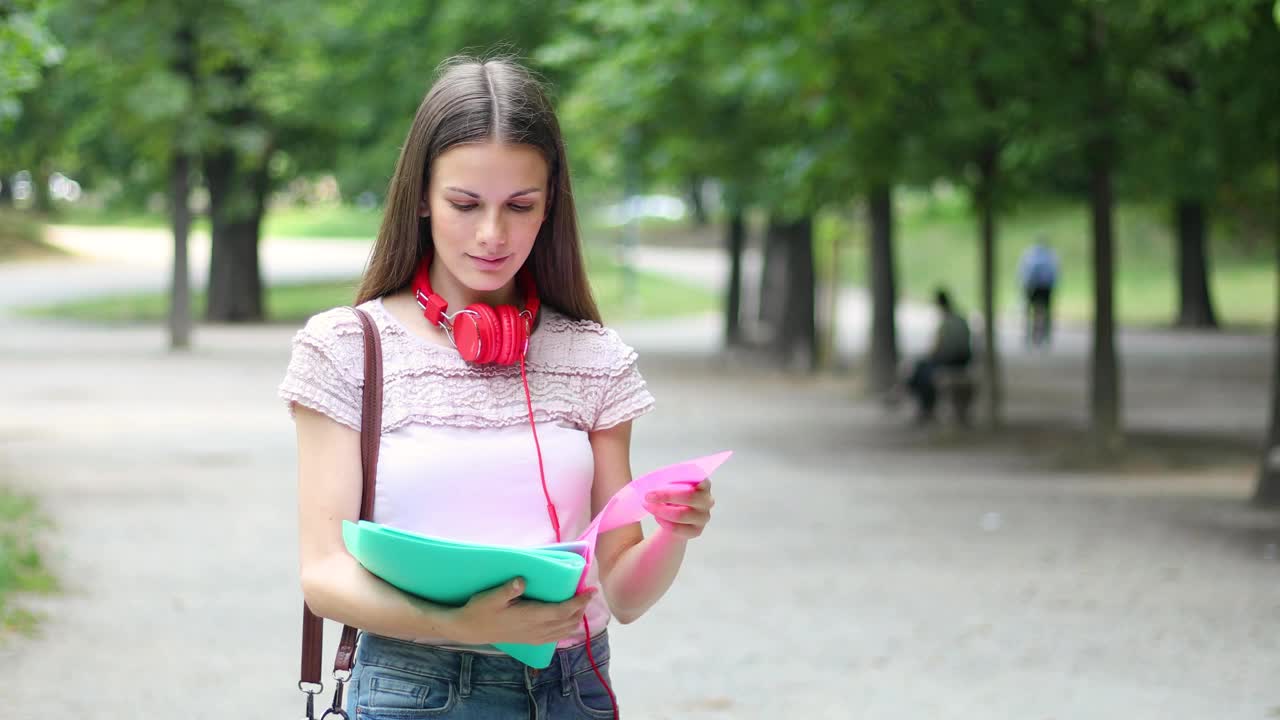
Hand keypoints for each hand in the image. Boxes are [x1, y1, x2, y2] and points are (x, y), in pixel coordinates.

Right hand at [447, 578, 595, 645]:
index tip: (590, 591)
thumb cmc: (480, 610)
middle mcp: (535, 629)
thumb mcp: (490, 597)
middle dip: (581, 608)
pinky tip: (567, 621)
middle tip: (588, 593)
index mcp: (529, 617)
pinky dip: (567, 628)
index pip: (561, 611)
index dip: (578, 602)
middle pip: (567, 621)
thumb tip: (522, 580)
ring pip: (563, 631)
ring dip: (575, 618)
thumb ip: (507, 589)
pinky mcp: (530, 640)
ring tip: (581, 604)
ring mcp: (534, 637)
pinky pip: (555, 637)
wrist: (470, 630)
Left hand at [643, 479, 714, 539]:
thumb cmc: (672, 496)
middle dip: (666, 496)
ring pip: (680, 514)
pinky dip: (663, 522)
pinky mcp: (696, 531)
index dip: (683, 477)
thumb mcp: (671, 485)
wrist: (675, 518)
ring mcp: (703, 517)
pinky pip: (677, 528)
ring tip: (649, 506)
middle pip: (689, 496)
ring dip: (661, 510)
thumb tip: (646, 480)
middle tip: (648, 496)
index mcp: (704, 484)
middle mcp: (707, 500)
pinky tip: (657, 517)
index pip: (699, 477)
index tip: (664, 479)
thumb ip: (666, 480)